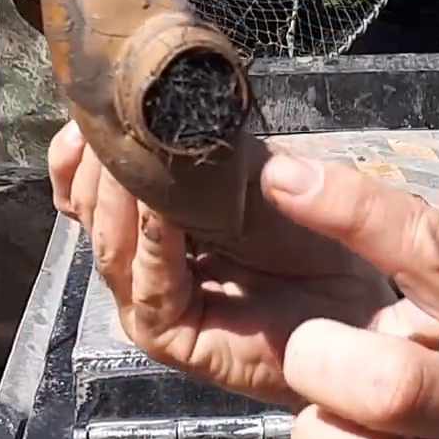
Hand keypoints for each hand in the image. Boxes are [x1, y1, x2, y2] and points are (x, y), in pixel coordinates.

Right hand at [47, 121, 396, 407]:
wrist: (357, 297)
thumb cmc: (311, 235)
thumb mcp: (251, 171)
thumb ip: (202, 148)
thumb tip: (159, 101)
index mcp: (149, 218)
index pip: (86, 184)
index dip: (80, 151)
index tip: (89, 110)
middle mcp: (141, 258)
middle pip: (92, 212)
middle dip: (99, 168)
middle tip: (112, 126)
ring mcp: (151, 300)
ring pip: (113, 248)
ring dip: (120, 200)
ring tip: (133, 157)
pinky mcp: (171, 337)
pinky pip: (150, 288)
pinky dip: (156, 247)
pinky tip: (163, 211)